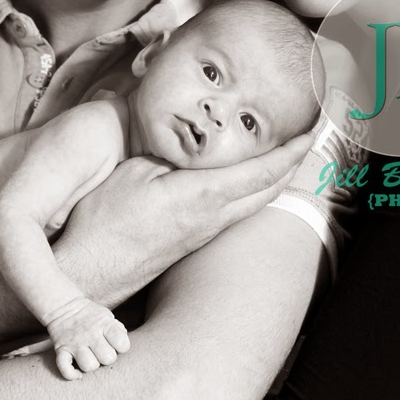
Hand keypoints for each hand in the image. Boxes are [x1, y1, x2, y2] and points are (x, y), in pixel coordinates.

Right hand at [44, 298, 130, 379]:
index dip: (122, 347)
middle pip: (107, 358)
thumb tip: (122, 345)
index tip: (116, 345)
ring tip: (90, 358)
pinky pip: (66, 369)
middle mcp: (90, 333)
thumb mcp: (106, 316)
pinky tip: (77, 373)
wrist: (63, 306)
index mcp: (104, 324)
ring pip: (89, 366)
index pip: (122, 343)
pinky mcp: (61, 350)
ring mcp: (74, 343)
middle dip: (107, 358)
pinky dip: (71, 374)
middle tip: (102, 352)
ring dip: (91, 365)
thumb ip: (117, 330)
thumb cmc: (90, 315)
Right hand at [53, 129, 313, 307]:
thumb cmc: (101, 223)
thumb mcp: (132, 172)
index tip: (314, 126)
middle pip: (271, 189)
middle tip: (309, 131)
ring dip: (276, 175)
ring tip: (286, 148)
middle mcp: (214, 220)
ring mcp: (205, 234)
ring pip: (256, 202)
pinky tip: (246, 176)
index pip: (264, 170)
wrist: (85, 273)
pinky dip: (254, 187)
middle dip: (294, 160)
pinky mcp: (193, 241)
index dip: (294, 148)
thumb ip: (168, 151)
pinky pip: (238, 210)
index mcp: (204, 197)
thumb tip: (193, 130)